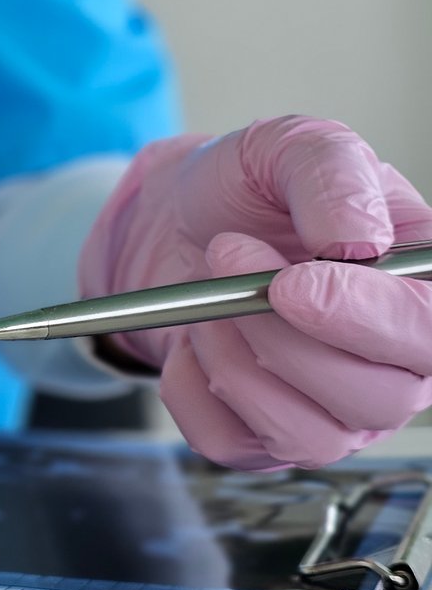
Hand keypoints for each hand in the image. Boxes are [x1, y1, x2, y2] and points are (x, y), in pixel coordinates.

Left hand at [79, 116, 431, 469]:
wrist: (182, 220)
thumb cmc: (254, 191)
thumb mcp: (292, 147)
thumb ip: (333, 176)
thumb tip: (356, 239)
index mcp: (422, 294)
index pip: (431, 338)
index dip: (366, 320)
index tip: (291, 282)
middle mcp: (391, 367)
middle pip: (372, 400)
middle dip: (280, 334)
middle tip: (228, 255)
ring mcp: (330, 413)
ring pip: (302, 435)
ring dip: (233, 358)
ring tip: (209, 297)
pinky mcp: (260, 438)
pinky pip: (226, 442)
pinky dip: (189, 387)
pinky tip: (194, 339)